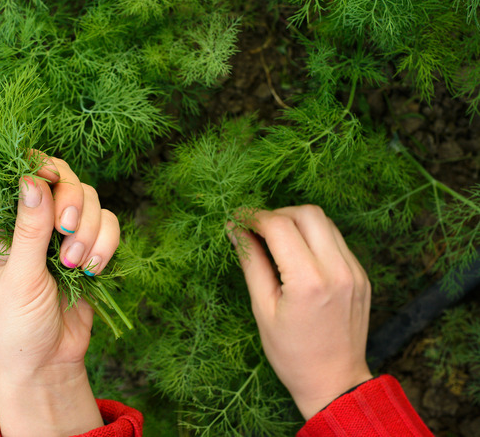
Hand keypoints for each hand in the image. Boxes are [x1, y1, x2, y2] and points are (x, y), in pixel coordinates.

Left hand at [0, 156, 119, 436]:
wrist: (47, 364)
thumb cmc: (16, 326)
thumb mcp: (19, 278)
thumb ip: (28, 229)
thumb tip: (31, 180)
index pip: (15, 175)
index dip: (36, 168)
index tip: (51, 179)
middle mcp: (28, 221)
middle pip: (59, 177)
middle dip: (70, 202)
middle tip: (66, 231)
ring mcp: (59, 233)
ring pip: (88, 198)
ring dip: (89, 229)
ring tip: (75, 266)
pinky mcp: (87, 247)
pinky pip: (107, 224)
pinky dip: (105, 243)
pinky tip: (92, 270)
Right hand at [229, 205, 372, 419]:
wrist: (335, 382)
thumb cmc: (292, 354)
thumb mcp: (263, 309)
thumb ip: (251, 263)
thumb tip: (235, 231)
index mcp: (309, 282)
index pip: (279, 226)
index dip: (253, 217)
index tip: (237, 220)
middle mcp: (337, 270)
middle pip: (307, 214)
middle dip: (277, 214)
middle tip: (256, 230)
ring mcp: (354, 272)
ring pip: (325, 222)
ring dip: (297, 222)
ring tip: (275, 240)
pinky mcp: (361, 276)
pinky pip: (336, 241)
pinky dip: (314, 238)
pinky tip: (297, 255)